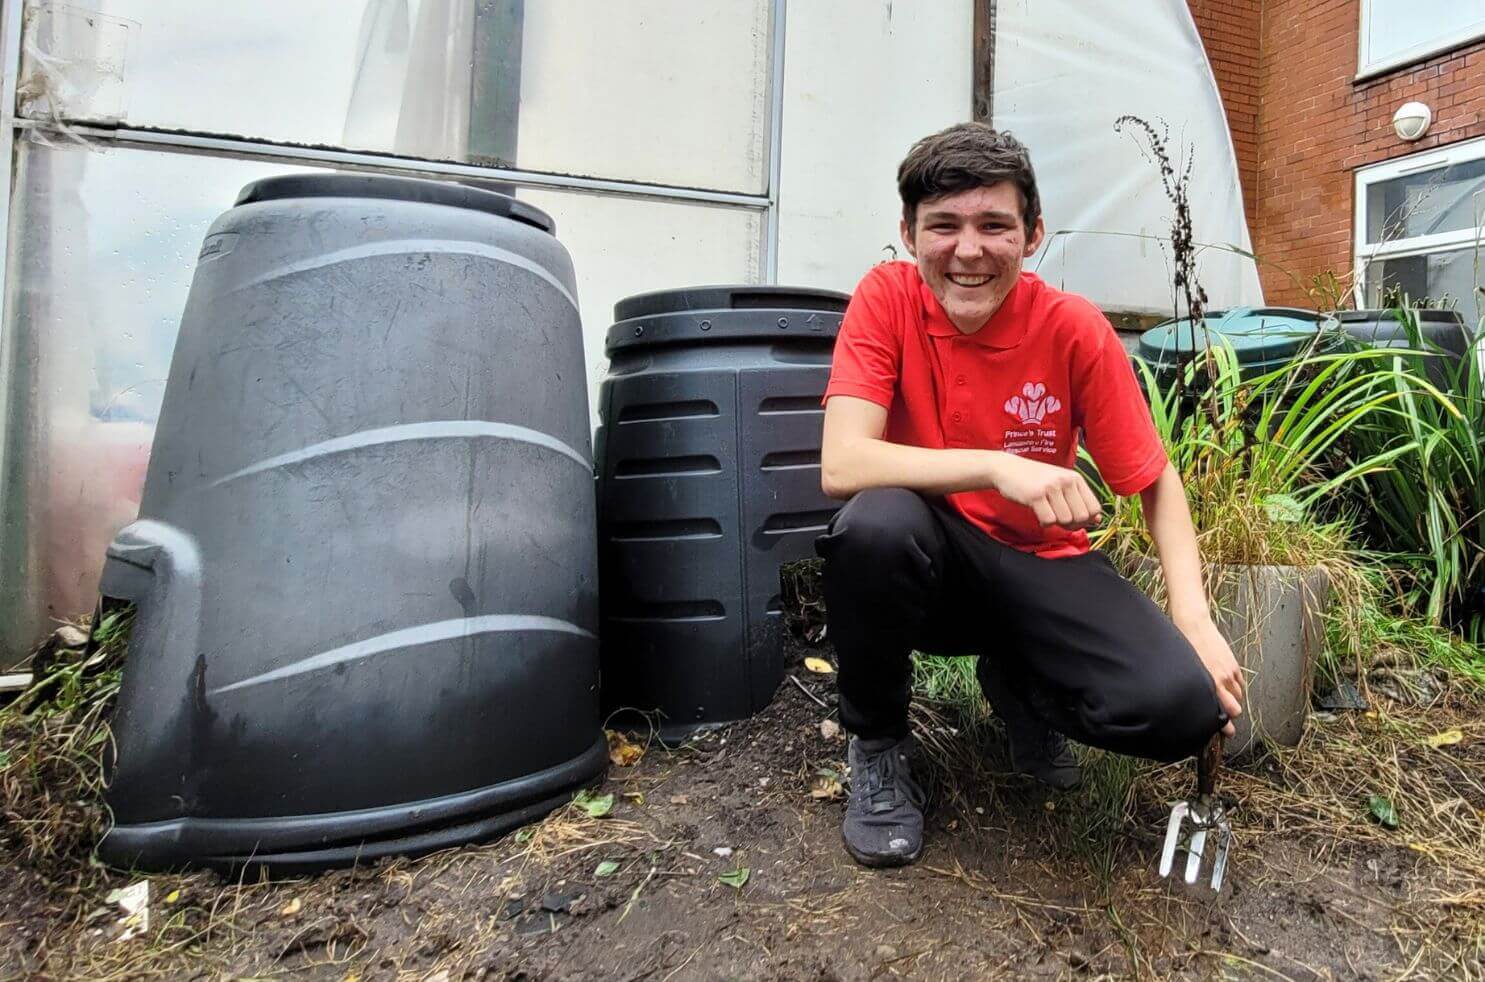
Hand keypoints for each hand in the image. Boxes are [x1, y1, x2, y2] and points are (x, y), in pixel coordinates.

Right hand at [989, 453, 1102, 530]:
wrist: (1006, 468)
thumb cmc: (1034, 479)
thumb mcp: (1060, 485)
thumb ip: (1079, 501)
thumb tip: (1098, 520)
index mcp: (1075, 478)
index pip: (1094, 508)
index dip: (1086, 519)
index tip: (1073, 518)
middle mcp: (1066, 481)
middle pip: (1082, 517)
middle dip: (1071, 523)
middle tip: (1057, 517)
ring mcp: (1051, 487)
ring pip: (1066, 520)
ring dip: (1056, 522)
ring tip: (1046, 512)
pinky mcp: (1036, 495)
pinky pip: (1049, 520)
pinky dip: (1044, 522)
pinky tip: (1038, 514)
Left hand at [1177, 613, 1243, 737]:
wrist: (1194, 624)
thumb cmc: (1184, 647)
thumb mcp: (1187, 671)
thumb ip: (1196, 687)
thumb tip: (1199, 701)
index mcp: (1208, 683)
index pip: (1222, 711)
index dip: (1224, 725)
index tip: (1225, 732)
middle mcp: (1221, 680)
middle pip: (1235, 708)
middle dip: (1231, 715)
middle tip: (1225, 719)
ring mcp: (1230, 672)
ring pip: (1239, 696)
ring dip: (1233, 700)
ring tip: (1224, 701)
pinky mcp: (1234, 664)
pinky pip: (1240, 683)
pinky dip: (1236, 688)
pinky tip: (1228, 688)